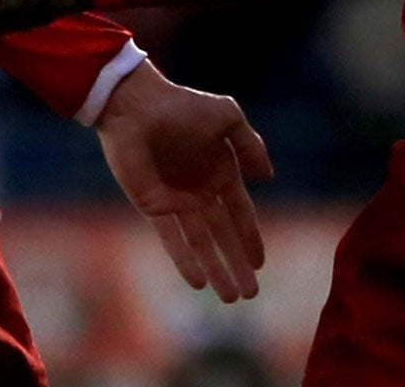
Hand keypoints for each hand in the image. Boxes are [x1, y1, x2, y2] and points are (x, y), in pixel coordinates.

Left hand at [96, 61, 273, 301]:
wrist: (137, 106)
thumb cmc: (183, 106)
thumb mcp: (228, 117)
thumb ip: (251, 145)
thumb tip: (267, 178)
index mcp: (220, 171)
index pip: (240, 213)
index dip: (251, 238)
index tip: (261, 264)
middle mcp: (200, 190)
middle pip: (223, 236)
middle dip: (238, 265)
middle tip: (250, 294)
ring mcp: (176, 200)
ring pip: (201, 244)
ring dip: (216, 270)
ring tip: (229, 298)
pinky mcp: (153, 206)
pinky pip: (172, 239)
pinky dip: (185, 261)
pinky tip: (198, 282)